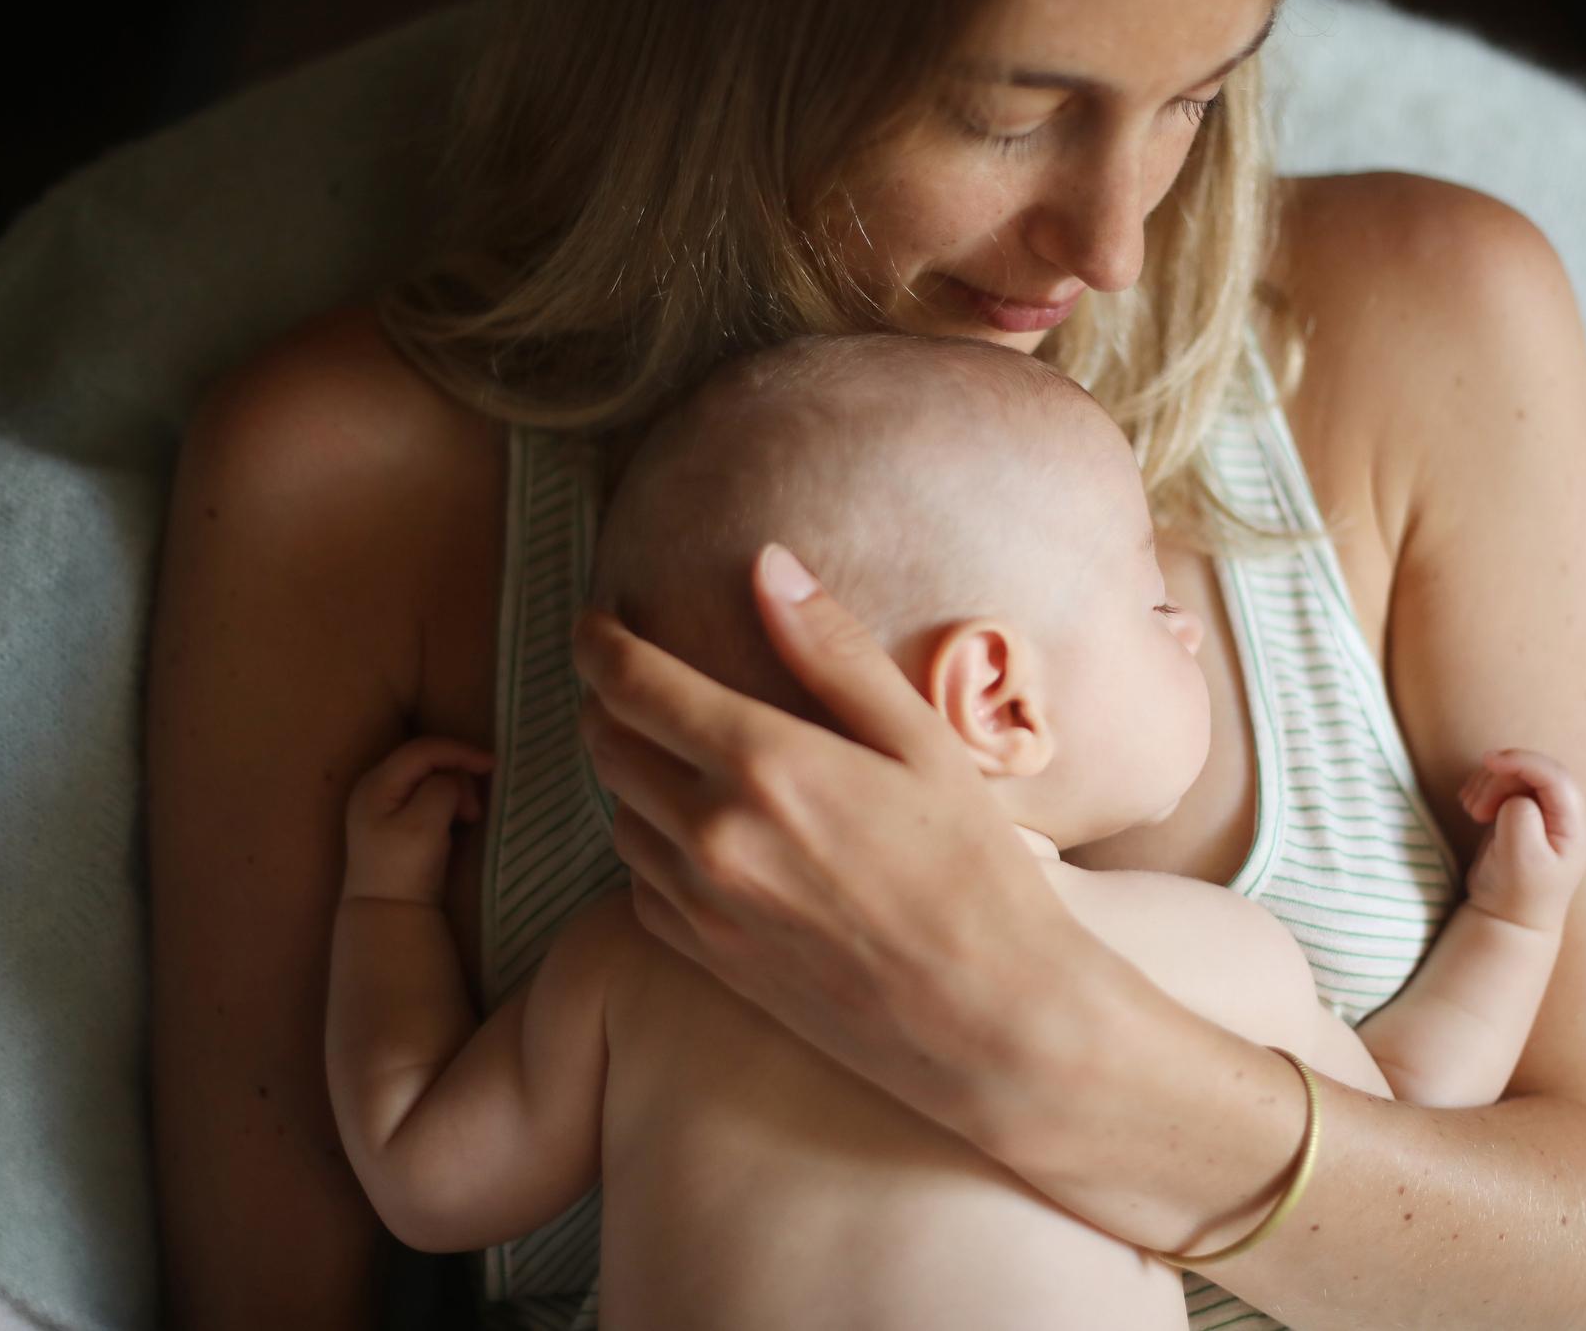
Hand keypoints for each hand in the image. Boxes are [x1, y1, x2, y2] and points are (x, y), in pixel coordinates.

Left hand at [342, 736, 493, 903]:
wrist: (386, 914)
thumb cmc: (404, 868)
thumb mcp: (425, 824)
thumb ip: (442, 789)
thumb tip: (453, 780)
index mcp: (376, 783)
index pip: (423, 749)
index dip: (460, 751)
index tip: (493, 765)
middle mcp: (374, 787)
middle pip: (426, 761)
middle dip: (459, 776)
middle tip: (475, 809)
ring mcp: (382, 804)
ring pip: (429, 778)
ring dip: (455, 791)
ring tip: (468, 818)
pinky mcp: (393, 820)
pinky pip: (426, 795)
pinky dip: (448, 801)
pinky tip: (457, 821)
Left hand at [572, 544, 1086, 1148]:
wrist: (991, 1021)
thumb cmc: (976, 872)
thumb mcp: (922, 743)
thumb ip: (834, 650)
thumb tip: (767, 564)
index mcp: (765, 763)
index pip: (632, 681)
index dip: (598, 640)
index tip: (595, 619)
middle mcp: (713, 833)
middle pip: (604, 743)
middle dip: (606, 699)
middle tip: (636, 680)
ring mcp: (702, 904)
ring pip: (616, 814)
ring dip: (627, 773)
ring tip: (672, 754)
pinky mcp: (706, 960)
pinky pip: (637, 885)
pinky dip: (648, 847)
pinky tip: (697, 836)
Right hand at [1456, 747, 1585, 929]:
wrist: (1507, 918)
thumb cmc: (1518, 893)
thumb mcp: (1522, 859)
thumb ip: (1521, 818)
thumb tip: (1516, 797)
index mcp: (1573, 826)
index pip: (1555, 776)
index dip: (1523, 762)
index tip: (1489, 762)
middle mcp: (1563, 814)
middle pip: (1532, 771)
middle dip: (1498, 780)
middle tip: (1475, 811)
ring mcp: (1542, 811)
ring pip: (1514, 774)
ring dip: (1486, 784)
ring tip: (1472, 813)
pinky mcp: (1520, 812)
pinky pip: (1502, 783)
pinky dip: (1483, 789)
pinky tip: (1472, 810)